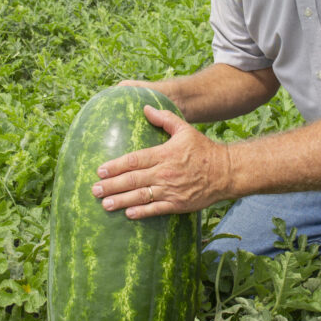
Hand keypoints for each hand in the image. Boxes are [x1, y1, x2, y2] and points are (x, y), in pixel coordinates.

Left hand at [91, 105, 232, 218]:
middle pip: (132, 180)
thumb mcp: (184, 129)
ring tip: (105, 204)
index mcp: (164, 154)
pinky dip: (141, 212)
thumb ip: (164, 119)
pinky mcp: (178, 204)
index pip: (134, 160)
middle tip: (94, 190)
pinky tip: (128, 214)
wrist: (226, 171)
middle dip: (111, 186)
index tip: (100, 170)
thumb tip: (145, 106)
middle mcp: (164, 173)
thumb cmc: (203, 149)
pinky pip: (156, 210)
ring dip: (121, 201)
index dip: (115, 166)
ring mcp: (171, 190)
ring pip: (141, 196)